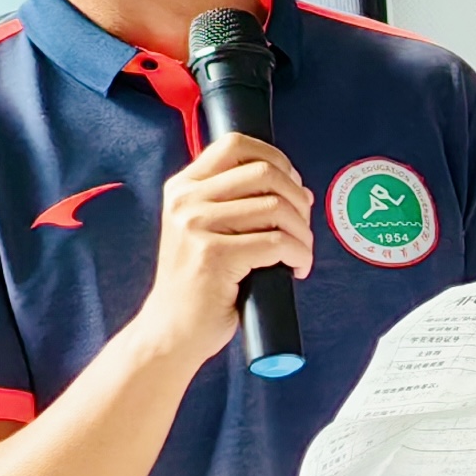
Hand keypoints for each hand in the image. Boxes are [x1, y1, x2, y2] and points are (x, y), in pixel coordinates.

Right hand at [137, 134, 314, 366]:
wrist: (173, 331)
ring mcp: (196, 227)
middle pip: (263, 172)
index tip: (291, 183)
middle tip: (302, 226)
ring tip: (301, 252)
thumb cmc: (198, 282)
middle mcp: (186, 200)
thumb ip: (239, 203)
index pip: (235, 145)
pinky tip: (298, 268)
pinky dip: (299, 254)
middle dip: (296, 198)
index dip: (275, 157)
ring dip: (302, 231)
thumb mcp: (205, 229)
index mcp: (183, 187)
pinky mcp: (214, 256)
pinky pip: (277, 243)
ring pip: (275, 208)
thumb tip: (299, 190)